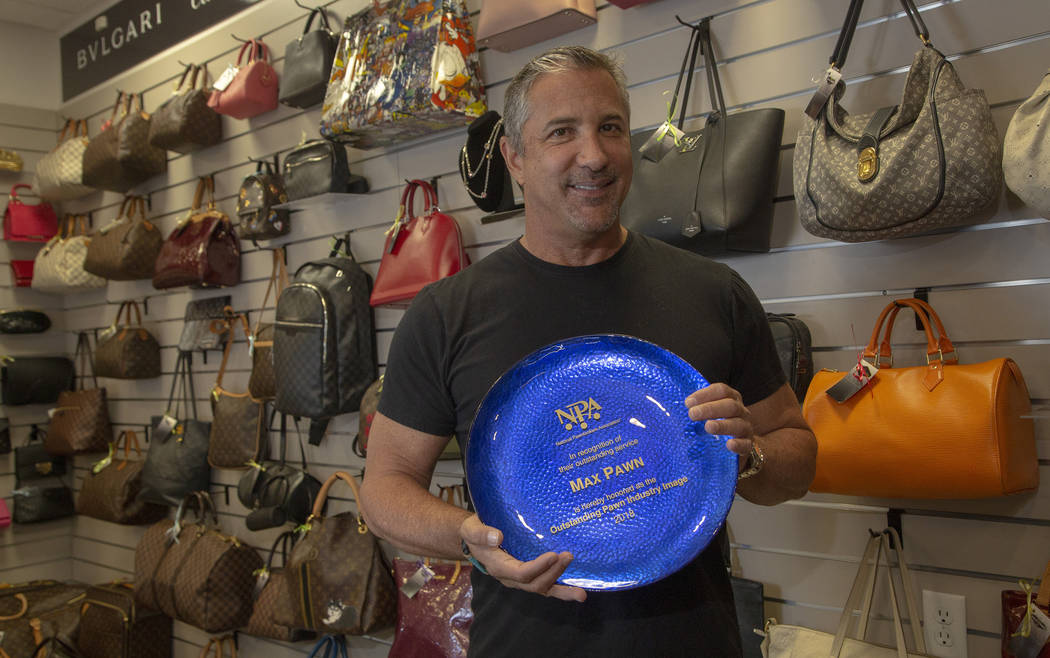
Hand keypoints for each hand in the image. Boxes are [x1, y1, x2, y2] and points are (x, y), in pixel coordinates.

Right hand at [459, 514, 586, 602]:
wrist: (476, 537)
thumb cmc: (475, 531)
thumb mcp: (472, 529)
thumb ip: (481, 533)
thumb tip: (497, 537)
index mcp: (498, 566)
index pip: (520, 572)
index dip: (538, 567)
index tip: (553, 555)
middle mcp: (510, 577)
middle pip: (534, 583)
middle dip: (553, 573)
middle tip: (568, 556)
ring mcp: (520, 579)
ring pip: (542, 589)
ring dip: (561, 589)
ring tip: (580, 592)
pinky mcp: (529, 575)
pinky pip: (546, 587)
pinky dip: (562, 592)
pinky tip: (578, 594)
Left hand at [685, 383, 753, 465]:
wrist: (736, 445)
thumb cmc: (716, 424)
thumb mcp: (707, 413)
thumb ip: (696, 407)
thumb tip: (674, 405)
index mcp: (730, 398)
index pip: (721, 390)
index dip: (704, 394)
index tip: (688, 403)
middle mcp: (740, 411)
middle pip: (730, 405)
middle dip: (710, 408)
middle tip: (692, 414)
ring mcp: (746, 428)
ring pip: (738, 424)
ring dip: (722, 425)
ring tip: (708, 427)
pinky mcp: (747, 445)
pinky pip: (746, 444)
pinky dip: (738, 444)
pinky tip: (728, 444)